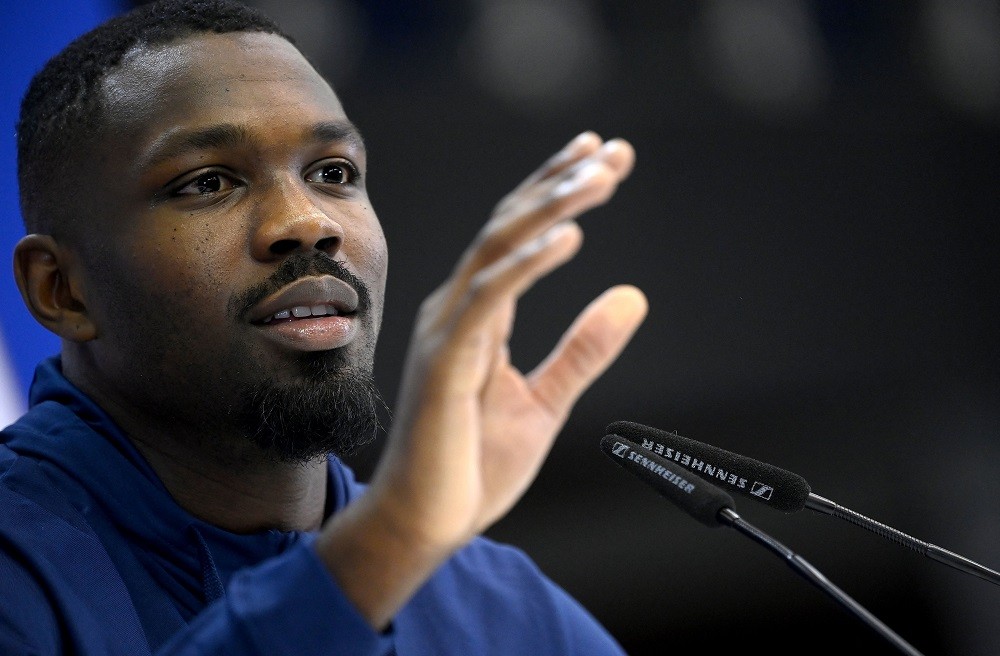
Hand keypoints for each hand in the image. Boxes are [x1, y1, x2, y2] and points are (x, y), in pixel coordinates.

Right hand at [317, 132, 646, 626]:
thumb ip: (584, 349)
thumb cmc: (470, 467)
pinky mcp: (446, 361)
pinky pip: (489, 298)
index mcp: (478, 316)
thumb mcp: (545, 401)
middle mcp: (458, 310)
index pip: (520, 238)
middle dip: (560, 182)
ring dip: (550, 206)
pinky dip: (528, 263)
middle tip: (611, 151)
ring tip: (599, 174)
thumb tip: (632, 297)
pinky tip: (569, 235)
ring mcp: (447, 331)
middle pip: (510, 227)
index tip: (603, 159)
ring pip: (498, 248)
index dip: (558, 193)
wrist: (425, 524)